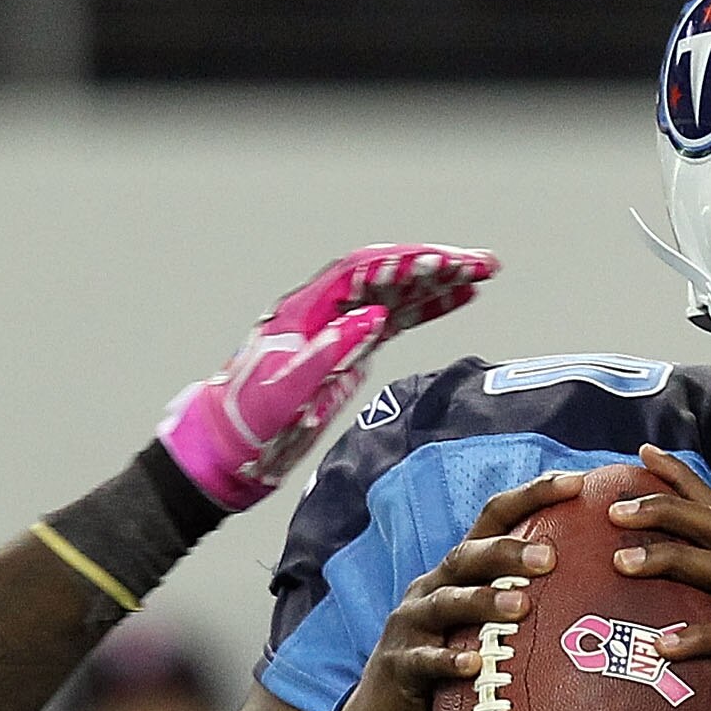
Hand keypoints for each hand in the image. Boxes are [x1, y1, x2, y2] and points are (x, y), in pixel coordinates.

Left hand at [157, 243, 497, 510]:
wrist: (228, 448)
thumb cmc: (247, 419)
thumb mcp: (285, 390)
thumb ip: (329, 351)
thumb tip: (373, 317)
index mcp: (306, 312)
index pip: (364, 272)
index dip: (407, 263)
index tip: (445, 262)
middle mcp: (325, 312)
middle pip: (386, 275)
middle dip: (434, 266)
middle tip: (482, 262)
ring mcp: (339, 329)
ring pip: (395, 294)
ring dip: (438, 283)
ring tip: (481, 275)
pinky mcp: (349, 350)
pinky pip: (395, 319)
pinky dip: (427, 307)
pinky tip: (457, 299)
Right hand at [292, 473, 580, 710]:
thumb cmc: (452, 674)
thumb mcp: (486, 632)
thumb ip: (527, 610)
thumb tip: (606, 602)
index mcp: (458, 574)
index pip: (494, 520)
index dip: (531, 495)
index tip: (576, 482)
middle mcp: (432, 588)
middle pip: (468, 555)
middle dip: (508, 551)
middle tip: (551, 557)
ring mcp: (411, 625)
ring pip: (446, 602)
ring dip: (483, 601)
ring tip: (522, 607)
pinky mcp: (398, 666)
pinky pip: (424, 660)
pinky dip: (448, 661)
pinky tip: (472, 666)